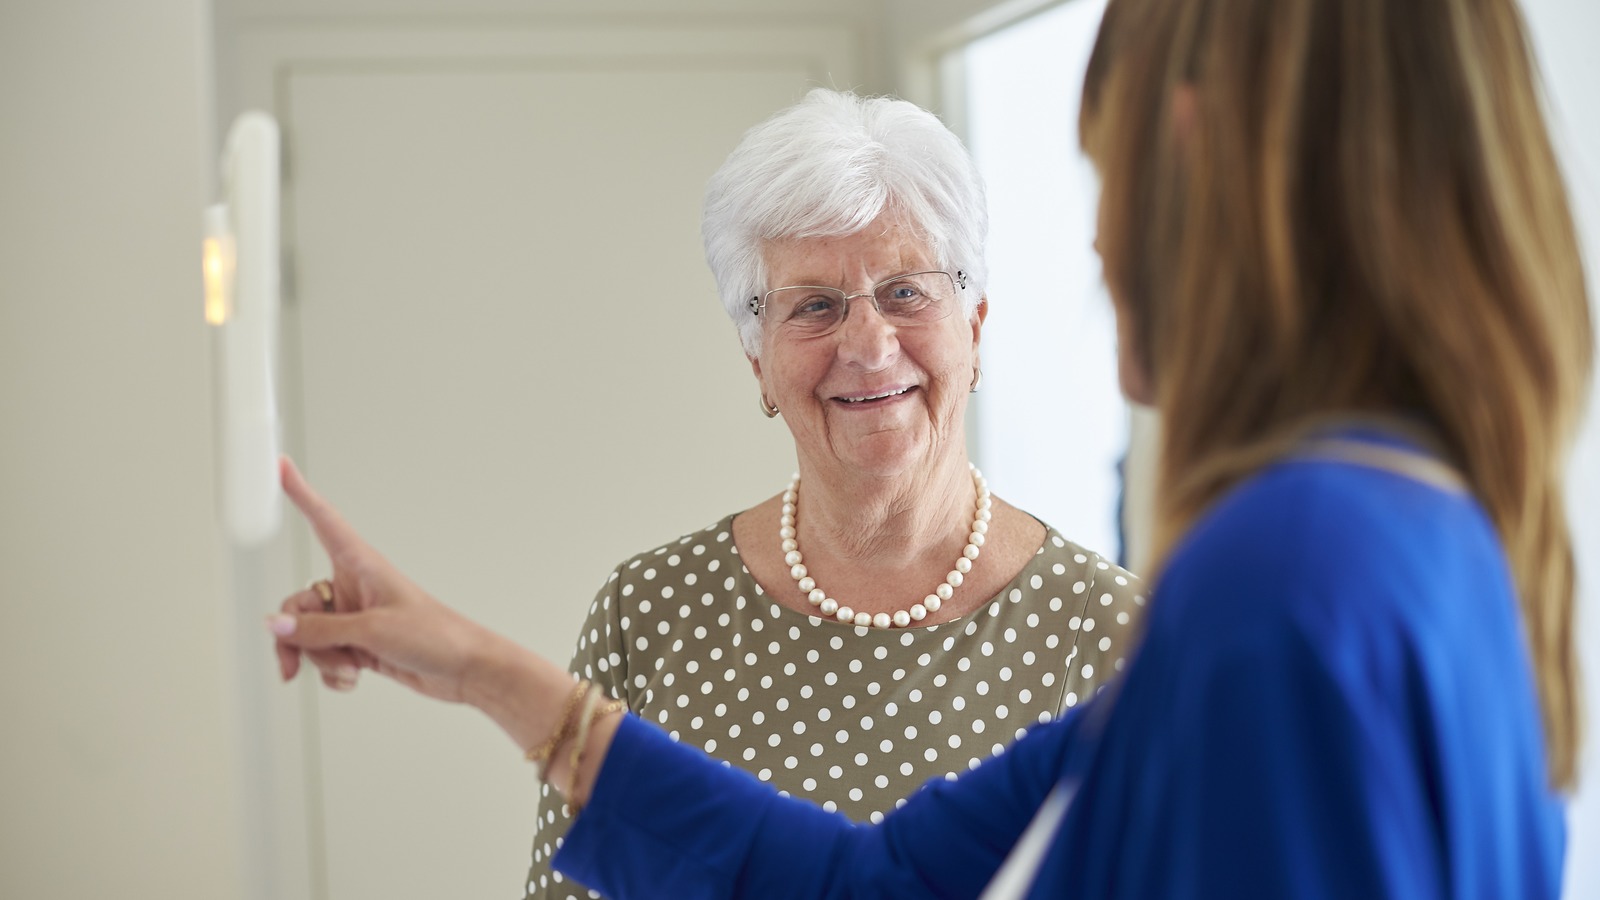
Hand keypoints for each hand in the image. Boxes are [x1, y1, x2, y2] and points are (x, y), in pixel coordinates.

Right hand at [266, 457, 619, 802]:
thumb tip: (276, 625)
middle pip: (298, 604)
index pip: (323, 521)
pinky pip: (325, 656)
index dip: (301, 493)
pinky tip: (355, 677)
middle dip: (295, 637)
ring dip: (321, 659)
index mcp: (362, 565)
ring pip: (309, 635)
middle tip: (294, 663)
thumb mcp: (371, 631)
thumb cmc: (436, 636)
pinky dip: (333, 671)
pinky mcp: (360, 643)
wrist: (465, 669)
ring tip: (349, 669)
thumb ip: (319, 630)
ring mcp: (355, 617)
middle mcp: (354, 587)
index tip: (280, 465)